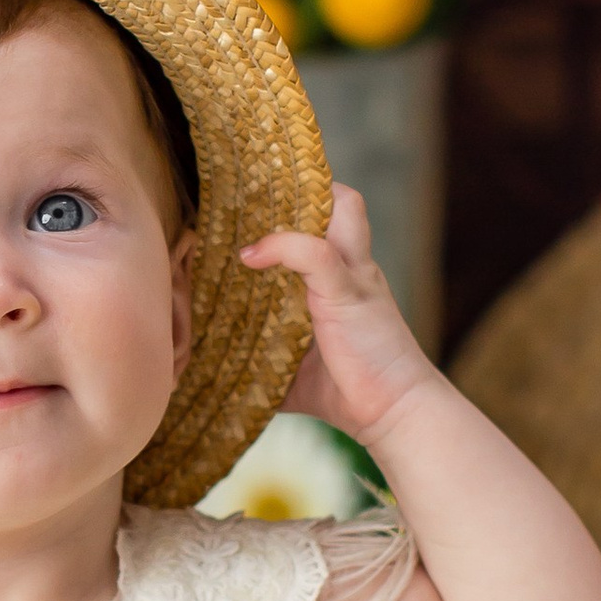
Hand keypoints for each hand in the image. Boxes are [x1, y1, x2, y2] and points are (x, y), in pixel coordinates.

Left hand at [239, 182, 434, 443]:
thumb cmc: (345, 390)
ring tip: (246, 218)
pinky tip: (249, 258)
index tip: (240, 208)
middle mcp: (349, 263)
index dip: (285, 203)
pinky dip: (279, 247)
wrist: (396, 413)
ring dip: (291, 204)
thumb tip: (205, 365)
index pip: (318, 213)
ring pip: (335, 206)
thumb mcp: (290, 365)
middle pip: (334, 196)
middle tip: (241, 199)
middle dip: (292, 187)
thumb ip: (257, 353)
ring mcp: (353, 274)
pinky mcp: (349, 292)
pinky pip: (314, 252)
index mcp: (338, 272)